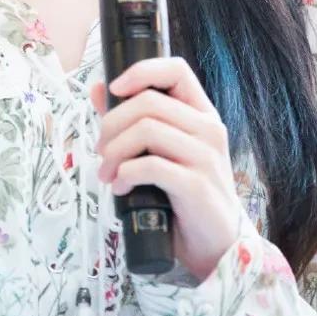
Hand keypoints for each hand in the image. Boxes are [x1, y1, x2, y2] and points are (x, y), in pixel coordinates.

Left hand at [90, 57, 244, 281]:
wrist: (217, 246)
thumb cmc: (186, 196)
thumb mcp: (162, 152)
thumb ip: (134, 120)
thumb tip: (98, 90)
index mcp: (202, 114)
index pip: (176, 69)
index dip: (141, 71)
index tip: (114, 89)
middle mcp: (209, 129)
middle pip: (149, 102)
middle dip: (112, 124)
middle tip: (100, 150)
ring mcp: (207, 157)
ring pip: (147, 130)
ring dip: (114, 151)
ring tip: (106, 173)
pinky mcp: (197, 186)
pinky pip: (151, 166)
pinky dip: (125, 173)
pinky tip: (120, 187)